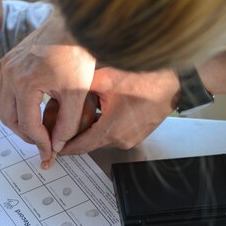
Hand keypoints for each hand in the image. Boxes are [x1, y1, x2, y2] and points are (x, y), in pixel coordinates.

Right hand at [0, 15, 95, 162]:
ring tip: (27, 131)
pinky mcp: (7, 60)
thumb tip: (57, 145)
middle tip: (41, 143)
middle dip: (26, 135)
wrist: (72, 27)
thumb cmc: (76, 54)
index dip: (39, 142)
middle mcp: (11, 75)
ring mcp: (6, 66)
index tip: (49, 150)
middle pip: (11, 118)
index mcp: (27, 85)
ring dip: (11, 122)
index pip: (28, 125)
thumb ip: (67, 124)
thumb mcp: (76, 93)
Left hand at [60, 67, 180, 154]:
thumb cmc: (145, 78)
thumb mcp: (106, 78)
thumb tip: (62, 90)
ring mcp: (132, 138)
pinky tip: (101, 112)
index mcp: (112, 129)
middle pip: (91, 143)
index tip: (54, 147)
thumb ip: (81, 87)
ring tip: (79, 117)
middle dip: (76, 136)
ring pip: (103, 138)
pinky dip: (106, 126)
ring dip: (92, 129)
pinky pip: (116, 133)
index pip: (80, 146)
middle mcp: (122, 139)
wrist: (171, 80)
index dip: (64, 146)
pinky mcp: (139, 133)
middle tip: (61, 129)